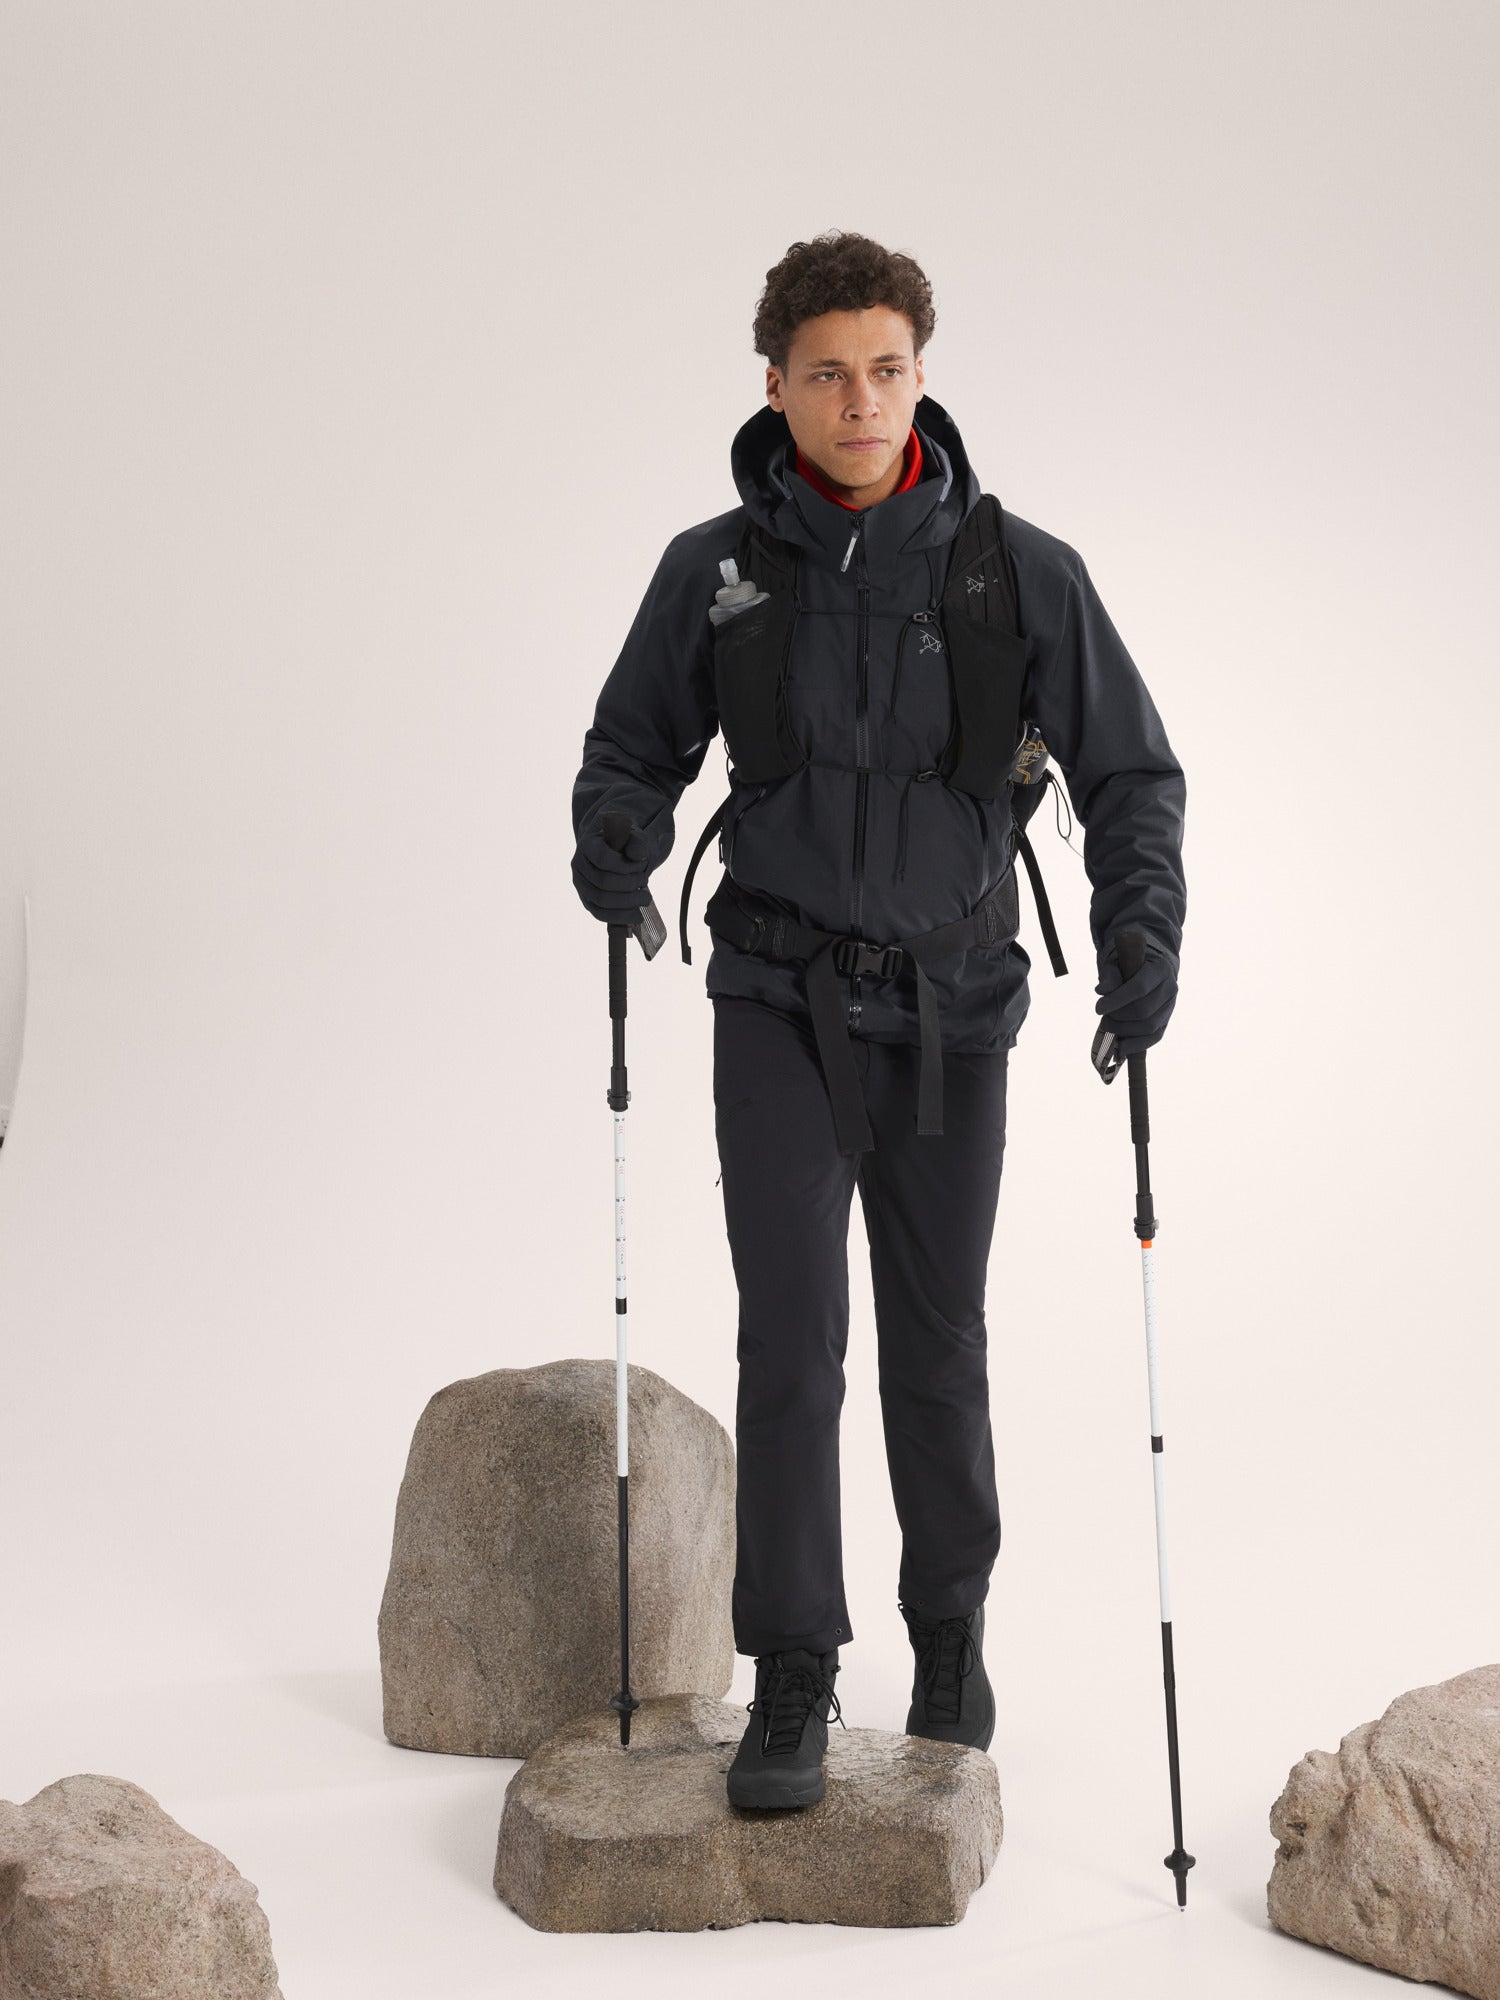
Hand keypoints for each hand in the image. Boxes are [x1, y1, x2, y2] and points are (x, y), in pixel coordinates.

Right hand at [571, 811, 657, 924]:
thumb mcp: (633, 837)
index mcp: (587, 845)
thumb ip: (636, 843)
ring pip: (601, 901)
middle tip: (646, 881)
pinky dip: (620, 917)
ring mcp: (580, 885)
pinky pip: (600, 914)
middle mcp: (578, 865)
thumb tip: (638, 856)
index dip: (626, 866)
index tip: (643, 864)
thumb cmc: (625, 845)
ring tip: (645, 899)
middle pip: (603, 882)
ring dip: (628, 903)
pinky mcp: (586, 901)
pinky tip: (637, 916)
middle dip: (630, 885)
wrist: (616, 854)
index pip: (603, 860)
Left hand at [1094, 929, 1177, 1058]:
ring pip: (1149, 1026)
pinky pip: (1154, 1037)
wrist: (1148, 969)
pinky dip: (1136, 1045)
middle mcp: (1170, 988)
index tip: (1098, 1008)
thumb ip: (1110, 975)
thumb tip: (1102, 991)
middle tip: (1102, 1018)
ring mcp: (1170, 1006)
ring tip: (1108, 1026)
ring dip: (1124, 1031)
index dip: (1117, 1000)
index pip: (1139, 988)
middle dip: (1119, 1018)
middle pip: (1144, 1010)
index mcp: (1159, 969)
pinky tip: (1120, 1047)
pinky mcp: (1167, 1021)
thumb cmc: (1129, 966)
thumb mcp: (1117, 963)